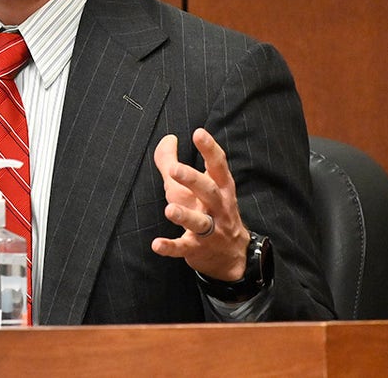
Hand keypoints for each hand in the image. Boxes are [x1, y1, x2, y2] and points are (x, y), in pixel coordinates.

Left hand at [151, 129, 248, 280]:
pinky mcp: (197, 249)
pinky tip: (156, 244)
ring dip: (184, 216)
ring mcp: (209, 230)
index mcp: (220, 187)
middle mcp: (217, 207)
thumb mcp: (194, 186)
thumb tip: (167, 139)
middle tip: (176, 169)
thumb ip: (174, 161)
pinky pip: (183, 248)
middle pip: (208, 191)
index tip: (198, 133)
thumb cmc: (208, 210)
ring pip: (199, 222)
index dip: (209, 148)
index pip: (218, 165)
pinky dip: (170, 247)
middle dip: (193, 180)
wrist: (231, 255)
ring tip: (170, 209)